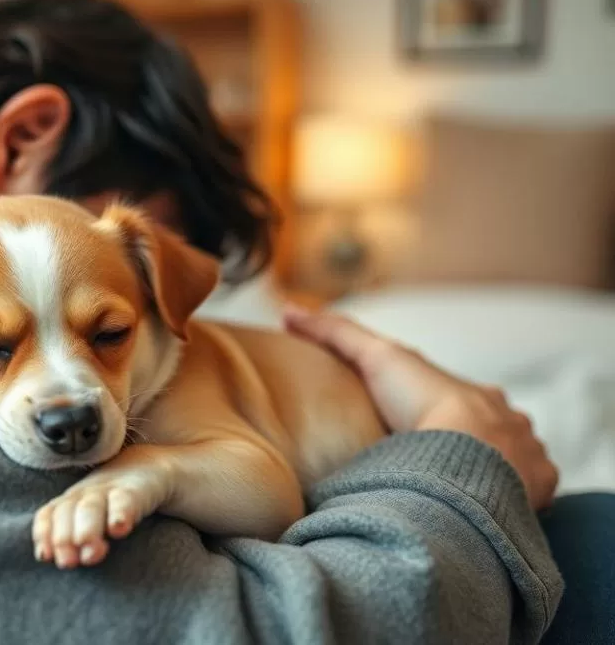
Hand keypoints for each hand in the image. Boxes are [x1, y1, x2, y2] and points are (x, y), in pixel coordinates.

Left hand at [33, 449, 171, 568]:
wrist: (154, 467)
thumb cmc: (118, 503)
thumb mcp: (94, 518)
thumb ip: (76, 541)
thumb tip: (53, 561)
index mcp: (72, 501)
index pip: (49, 514)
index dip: (44, 533)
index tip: (45, 556)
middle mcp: (86, 494)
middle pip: (66, 511)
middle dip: (62, 538)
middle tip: (69, 563)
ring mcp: (110, 489)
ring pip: (91, 506)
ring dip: (87, 530)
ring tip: (91, 554)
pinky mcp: (137, 489)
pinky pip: (124, 499)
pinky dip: (120, 513)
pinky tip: (119, 529)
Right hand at [283, 305, 558, 509]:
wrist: (473, 451)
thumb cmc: (426, 402)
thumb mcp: (376, 357)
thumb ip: (338, 334)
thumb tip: (287, 310)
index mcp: (482, 397)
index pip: (463, 398)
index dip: (445, 404)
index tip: (425, 414)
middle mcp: (510, 426)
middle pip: (490, 432)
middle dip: (471, 439)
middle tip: (439, 457)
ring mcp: (525, 463)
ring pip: (509, 466)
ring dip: (487, 472)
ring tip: (457, 490)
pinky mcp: (531, 496)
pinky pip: (522, 498)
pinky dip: (506, 501)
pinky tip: (484, 510)